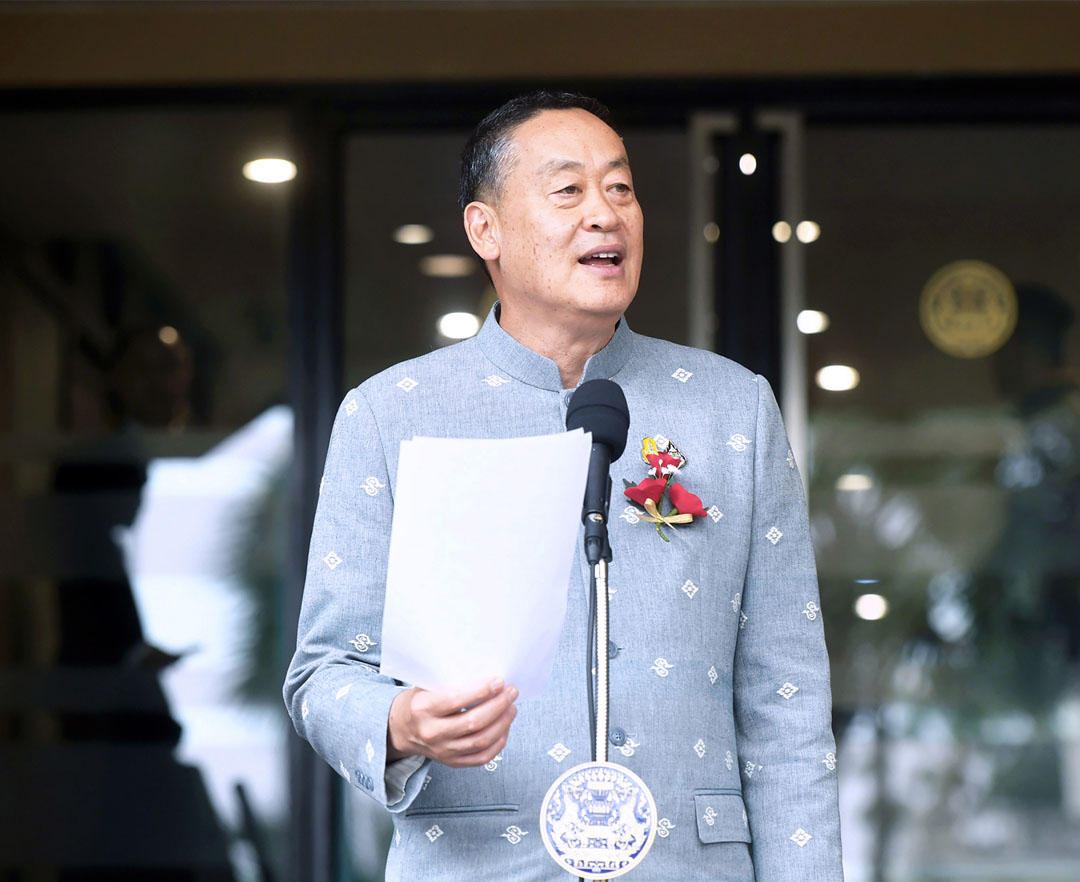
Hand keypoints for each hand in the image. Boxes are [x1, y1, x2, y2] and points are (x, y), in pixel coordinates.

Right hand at [387, 677, 518, 767]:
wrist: (402, 730)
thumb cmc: (419, 702)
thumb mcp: (426, 685)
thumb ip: (450, 681)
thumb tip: (485, 674)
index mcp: (423, 709)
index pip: (456, 700)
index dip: (481, 691)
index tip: (499, 681)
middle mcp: (432, 732)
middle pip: (473, 722)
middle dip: (498, 705)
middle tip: (511, 692)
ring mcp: (442, 751)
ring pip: (480, 740)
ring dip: (502, 723)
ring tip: (512, 708)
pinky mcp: (452, 762)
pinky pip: (481, 757)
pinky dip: (498, 743)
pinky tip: (505, 728)